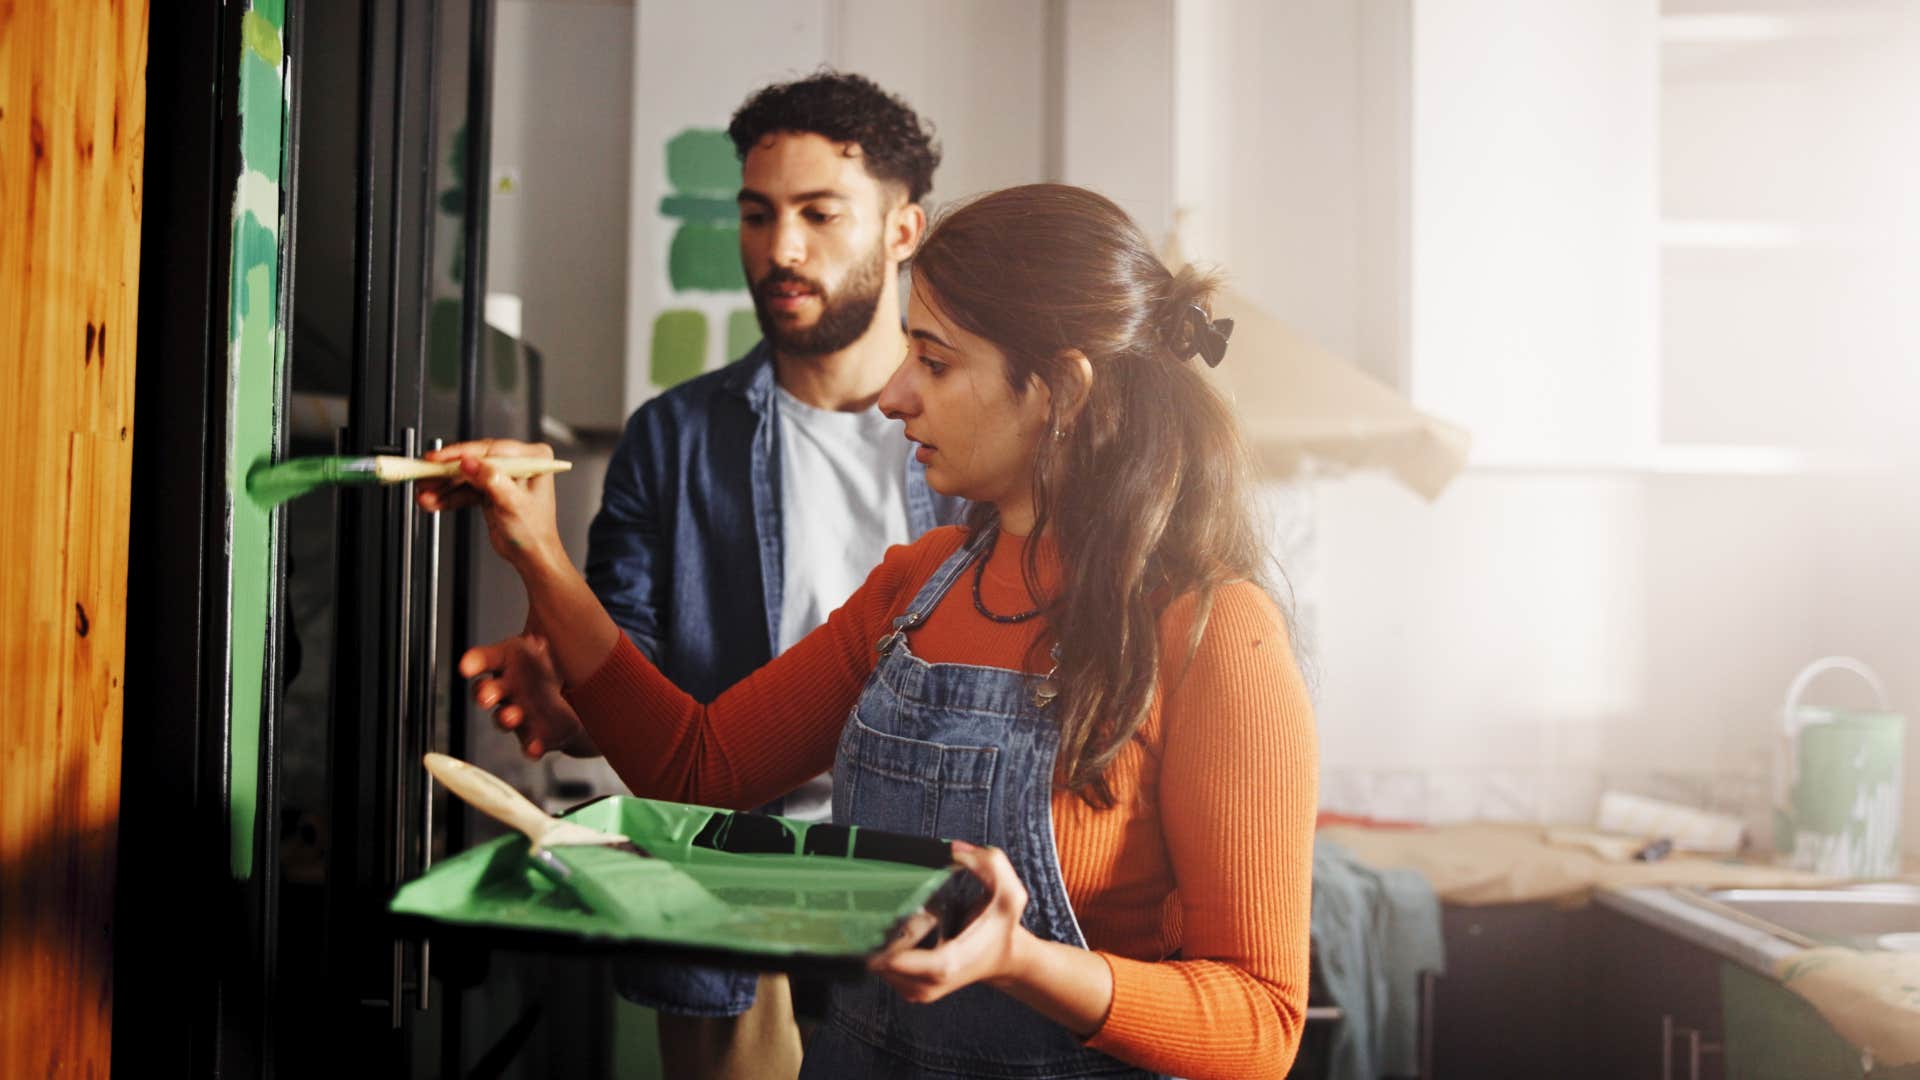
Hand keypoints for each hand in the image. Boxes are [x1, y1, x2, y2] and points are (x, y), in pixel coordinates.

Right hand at [416, 439, 563, 575]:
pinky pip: (465, 489)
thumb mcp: (512, 503)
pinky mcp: (490, 489)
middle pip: (475, 461)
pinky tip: (433, 501)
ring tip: (425, 494)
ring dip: (443, 487)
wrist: (531, 556)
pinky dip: (449, 497)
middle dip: (447, 473)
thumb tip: (469, 463)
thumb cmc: (534, 532)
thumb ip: (490, 480)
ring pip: (466, 476)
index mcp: (533, 459)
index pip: (491, 450)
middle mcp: (518, 464)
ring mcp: (502, 476)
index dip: (462, 454)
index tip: (439, 458)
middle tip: (424, 475)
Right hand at [460, 633, 597, 758]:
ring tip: (512, 715)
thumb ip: (538, 644)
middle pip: (489, 691)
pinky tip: (535, 748)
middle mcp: (508, 691)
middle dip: (485, 693)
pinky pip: (529, 744)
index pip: (487, 659)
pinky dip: (531, 747)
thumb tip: (538, 638)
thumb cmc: (545, 674)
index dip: (476, 661)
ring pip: (505, 718)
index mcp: (508, 665)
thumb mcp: (542, 652)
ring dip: (505, 717)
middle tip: (486, 696)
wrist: (573, 705)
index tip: (467, 665)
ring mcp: (519, 715)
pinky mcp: (534, 736)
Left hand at [868, 841, 1033, 1004]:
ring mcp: (918, 992)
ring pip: (878, 966)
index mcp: (946, 964)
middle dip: (881, 932)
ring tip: (908, 922)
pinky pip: (884, 971)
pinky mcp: (911, 991)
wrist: (1005, 959)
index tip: (886, 913)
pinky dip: (888, 951)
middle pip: (878, 959)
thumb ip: (989, 863)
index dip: (882, 935)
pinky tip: (907, 935)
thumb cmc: (1002, 928)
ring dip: (884, 942)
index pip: (893, 959)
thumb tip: (953, 850)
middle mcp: (928, 984)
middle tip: (896, 911)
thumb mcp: (1009, 892)